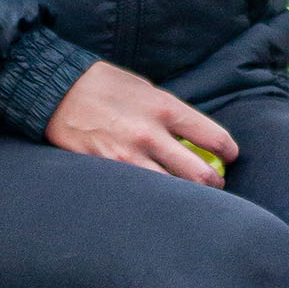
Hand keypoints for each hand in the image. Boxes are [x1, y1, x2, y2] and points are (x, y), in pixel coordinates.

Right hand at [44, 60, 238, 187]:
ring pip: (173, 192)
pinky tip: (159, 202)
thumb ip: (168, 114)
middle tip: (215, 184)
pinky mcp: (108, 173)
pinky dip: (155, 201)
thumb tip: (192, 135)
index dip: (228, 151)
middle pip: (199, 175)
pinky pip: (141, 195)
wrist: (58, 91)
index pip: (213, 138)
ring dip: (186, 198)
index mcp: (164, 108)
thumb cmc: (104, 85)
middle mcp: (151, 135)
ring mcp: (129, 158)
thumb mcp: (145, 89)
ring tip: (190, 198)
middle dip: (214, 184)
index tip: (229, 156)